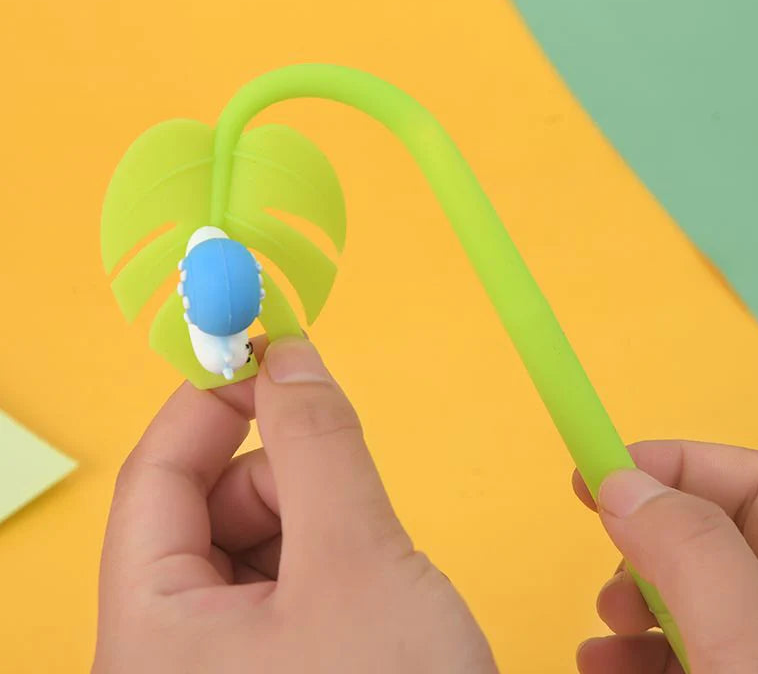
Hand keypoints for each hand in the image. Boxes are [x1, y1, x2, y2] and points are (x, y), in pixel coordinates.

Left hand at [93, 337, 496, 673]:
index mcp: (150, 635)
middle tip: (344, 481)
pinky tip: (367, 595)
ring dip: (310, 521)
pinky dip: (322, 562)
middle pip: (203, 510)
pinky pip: (276, 587)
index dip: (211, 402)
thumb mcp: (359, 559)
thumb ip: (319, 442)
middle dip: (280, 473)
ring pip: (248, 547)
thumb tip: (288, 354)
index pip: (155, 477)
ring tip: (370, 564)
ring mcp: (212, 672)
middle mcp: (164, 658)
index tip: (265, 352)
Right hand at [574, 441, 757, 672]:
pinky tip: (604, 662)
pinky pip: (690, 649)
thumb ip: (691, 553)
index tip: (605, 468)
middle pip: (718, 537)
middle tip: (605, 545)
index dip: (681, 464)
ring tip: (607, 619)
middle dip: (648, 537)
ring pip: (696, 596)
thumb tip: (622, 484)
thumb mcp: (748, 645)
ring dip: (633, 597)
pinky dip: (638, 649)